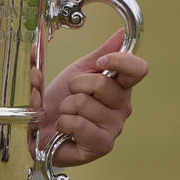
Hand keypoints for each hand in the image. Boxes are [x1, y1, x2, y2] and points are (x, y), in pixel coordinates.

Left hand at [39, 29, 148, 166]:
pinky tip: (64, 128)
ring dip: (65, 107)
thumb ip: (100, 53)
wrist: (41, 129)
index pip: (138, 69)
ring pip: (84, 103)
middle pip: (102, 83)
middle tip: (70, 95)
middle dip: (75, 85)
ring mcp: (113, 128)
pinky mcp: (101, 145)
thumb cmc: (60, 102)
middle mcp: (122, 108)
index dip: (119, 60)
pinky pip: (78, 124)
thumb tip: (121, 34)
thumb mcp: (78, 71)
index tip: (99, 62)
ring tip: (66, 113)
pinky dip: (63, 123)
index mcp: (120, 87)